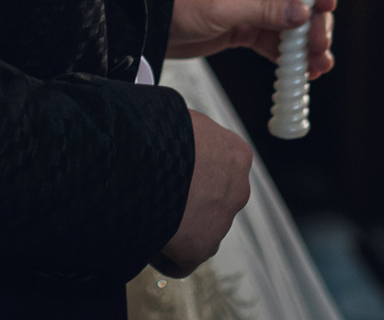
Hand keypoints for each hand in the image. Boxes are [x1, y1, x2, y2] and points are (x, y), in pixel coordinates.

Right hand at [154, 109, 251, 276]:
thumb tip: (168, 134)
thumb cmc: (160, 129)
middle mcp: (237, 189)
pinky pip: (182, 261)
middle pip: (212, 202)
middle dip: (189, 202)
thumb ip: (186, 135)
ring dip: (178, 227)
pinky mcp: (200, 247)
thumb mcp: (182, 121)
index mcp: (236, 154)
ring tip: (146, 216)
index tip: (169, 174)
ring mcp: (222, 221)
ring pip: (200, 231)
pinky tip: (146, 245)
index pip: (217, 169)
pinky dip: (165, 257)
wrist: (151, 153)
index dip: (191, 174)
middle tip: (157, 195)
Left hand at [166, 0, 335, 78]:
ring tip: (318, 65)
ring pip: (288, 20)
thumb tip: (303, 13)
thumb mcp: (223, 4)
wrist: (145, 22)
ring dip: (304, 42)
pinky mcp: (241, 26)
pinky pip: (272, 39)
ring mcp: (249, 2)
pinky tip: (301, 70)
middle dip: (313, 20)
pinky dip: (286, 54)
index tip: (327, 4)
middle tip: (320, 44)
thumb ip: (265, 10)